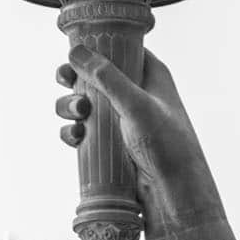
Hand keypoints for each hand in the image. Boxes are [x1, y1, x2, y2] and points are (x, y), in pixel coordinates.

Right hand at [57, 45, 222, 230]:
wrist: (173, 192)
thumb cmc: (167, 145)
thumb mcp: (137, 105)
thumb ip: (107, 78)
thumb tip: (76, 52)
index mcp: (150, 75)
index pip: (120, 48)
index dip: (95, 47)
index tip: (72, 51)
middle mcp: (136, 93)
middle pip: (94, 74)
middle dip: (75, 79)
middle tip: (66, 82)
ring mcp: (122, 119)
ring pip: (84, 103)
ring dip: (71, 107)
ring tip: (78, 116)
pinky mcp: (111, 144)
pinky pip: (84, 131)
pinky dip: (74, 132)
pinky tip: (76, 137)